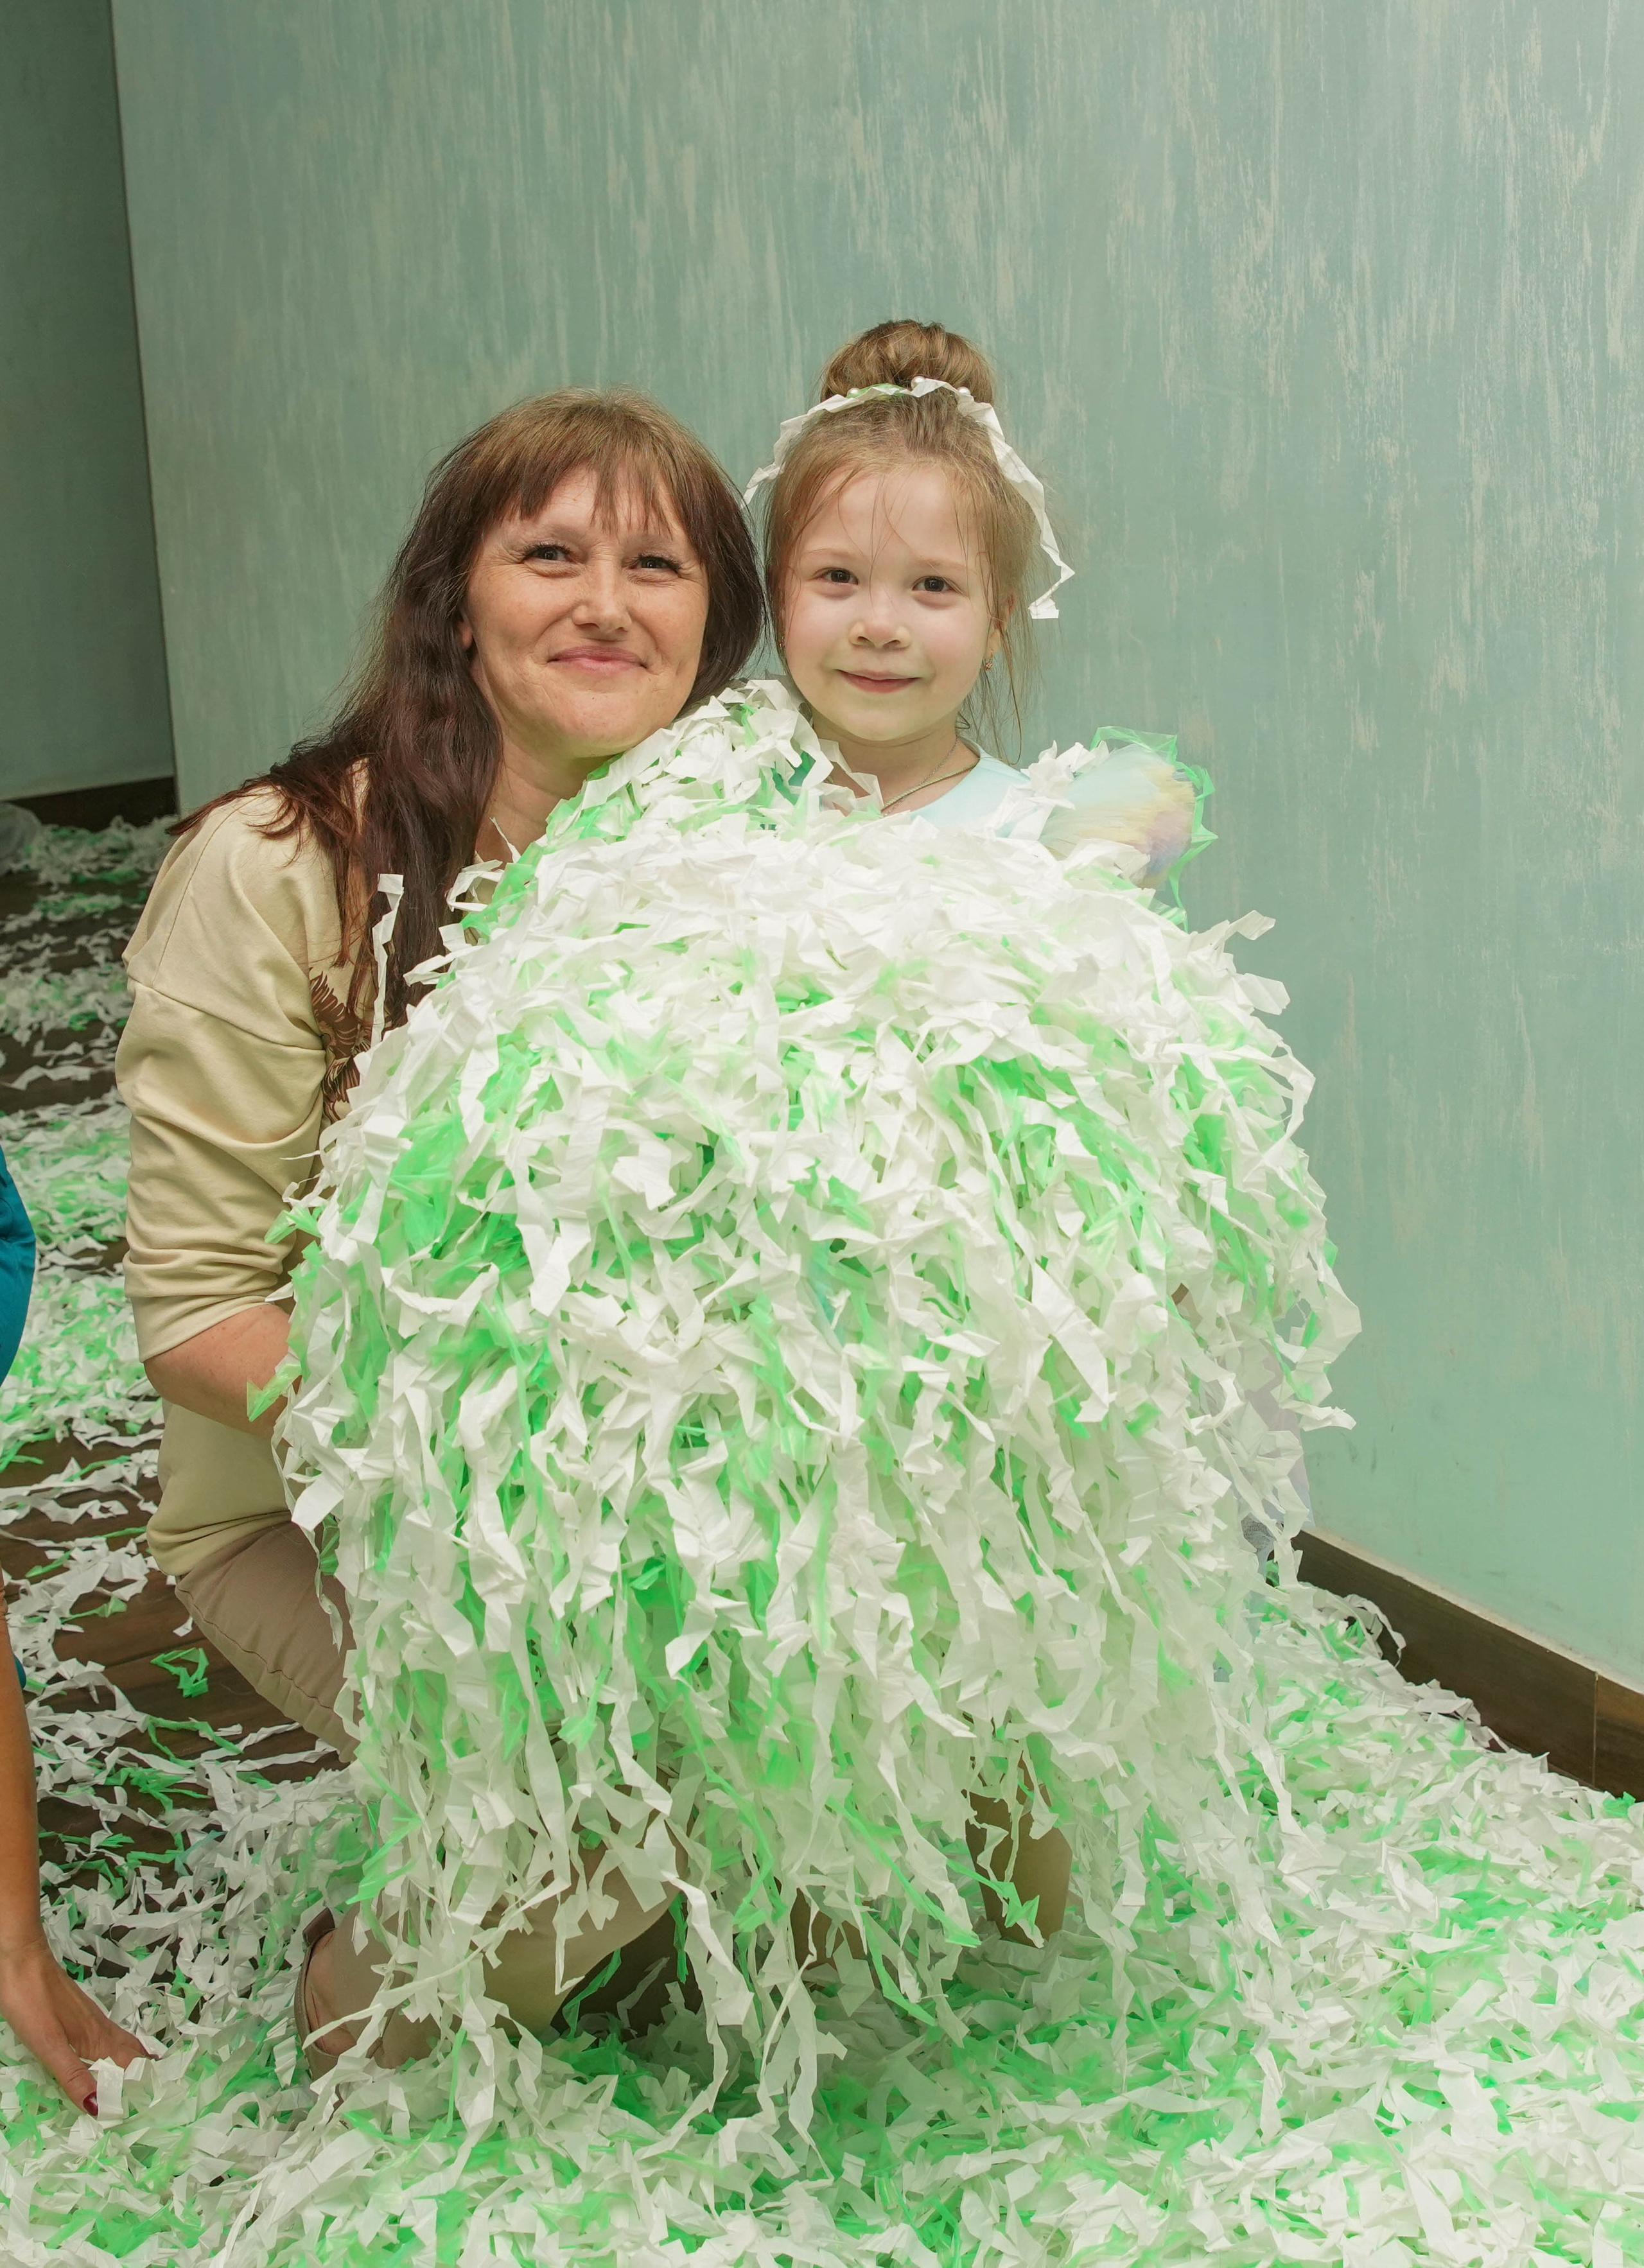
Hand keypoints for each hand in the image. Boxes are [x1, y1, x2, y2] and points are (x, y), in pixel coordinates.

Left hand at [0, 1932, 150, 2115]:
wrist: (22, 1960)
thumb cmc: (33, 2002)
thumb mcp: (49, 2046)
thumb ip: (74, 2076)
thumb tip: (100, 2108)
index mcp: (98, 2039)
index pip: (131, 2068)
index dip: (142, 2088)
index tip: (152, 2110)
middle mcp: (101, 2029)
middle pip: (133, 2056)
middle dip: (144, 2078)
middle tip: (154, 2101)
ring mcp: (92, 2020)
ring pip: (122, 2046)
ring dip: (133, 2066)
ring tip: (141, 2084)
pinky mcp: (81, 2015)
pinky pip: (109, 2039)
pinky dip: (117, 2054)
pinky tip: (108, 2058)